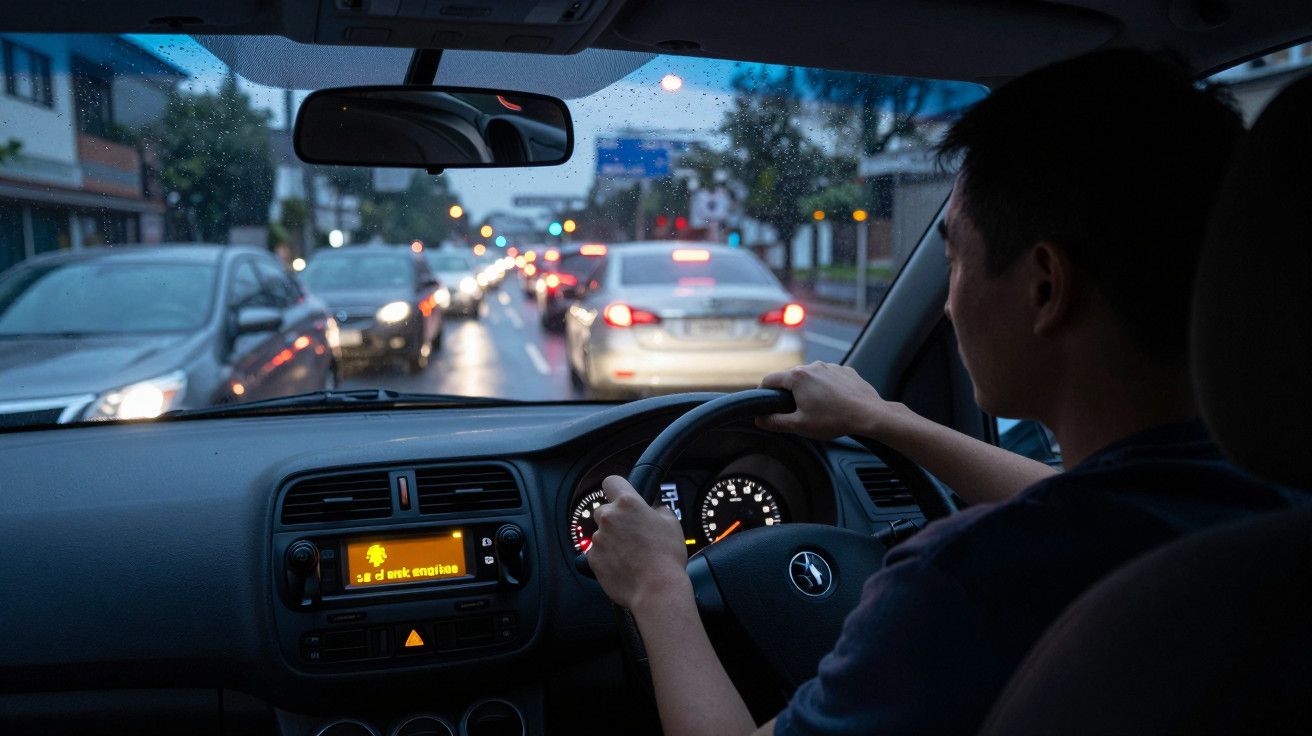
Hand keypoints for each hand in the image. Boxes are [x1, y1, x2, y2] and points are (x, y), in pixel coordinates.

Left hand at [588, 475, 690, 610]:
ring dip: (611, 540)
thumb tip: (654, 509)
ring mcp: (598, 538)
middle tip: (631, 533)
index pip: (611, 482)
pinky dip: (606, 557)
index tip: (620, 497)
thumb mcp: (672, 524)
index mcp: (628, 503)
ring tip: (630, 554)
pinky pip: (597, 552)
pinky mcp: (592, 558)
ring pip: (601, 533)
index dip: (616, 488)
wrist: (657, 589)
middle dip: (614, 519)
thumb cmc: (667, 556)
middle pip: (603, 510)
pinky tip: (623, 565)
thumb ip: (658, 510)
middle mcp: (609, 517)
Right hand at [756, 361, 906, 439]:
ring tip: (817, 409)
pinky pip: (829, 378)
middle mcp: (813, 366)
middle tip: (793, 411)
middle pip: (791, 377)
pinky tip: (833, 403)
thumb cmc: (834, 420)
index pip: (769, 379)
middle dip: (788, 392)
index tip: (764, 402)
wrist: (869, 414)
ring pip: (811, 377)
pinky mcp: (845, 371)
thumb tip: (760, 419)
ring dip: (809, 389)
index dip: (763, 391)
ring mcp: (831, 367)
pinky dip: (827, 388)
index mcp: (797, 377)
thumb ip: (775, 422)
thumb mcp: (799, 425)